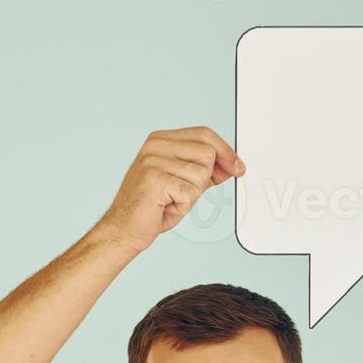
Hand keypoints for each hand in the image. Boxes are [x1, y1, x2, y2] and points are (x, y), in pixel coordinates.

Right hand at [95, 126, 244, 254]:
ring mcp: (154, 160)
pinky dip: (183, 206)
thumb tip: (231, 164)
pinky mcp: (155, 178)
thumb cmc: (151, 207)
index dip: (226, 150)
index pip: (204, 134)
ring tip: (172, 200)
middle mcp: (156, 145)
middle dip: (205, 178)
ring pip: (201, 174)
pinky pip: (190, 192)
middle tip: (183, 192)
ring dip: (192, 195)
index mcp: (161, 139)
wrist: (125, 228)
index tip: (238, 166)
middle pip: (207, 153)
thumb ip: (205, 171)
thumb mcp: (184, 183)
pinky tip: (166, 206)